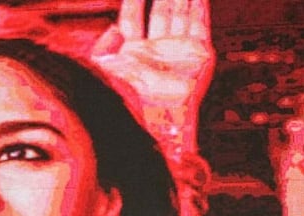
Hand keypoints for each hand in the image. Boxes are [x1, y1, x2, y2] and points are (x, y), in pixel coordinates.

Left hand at [91, 0, 213, 151]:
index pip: (132, 21)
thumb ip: (104, 46)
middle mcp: (156, 51)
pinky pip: (200, 26)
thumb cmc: (124, 99)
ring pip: (180, 17)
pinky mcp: (198, 55)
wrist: (150, 117)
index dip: (133, 3)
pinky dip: (200, 9)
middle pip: (160, 14)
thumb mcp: (103, 69)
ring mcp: (177, 52)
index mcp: (132, 54)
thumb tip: (113, 27)